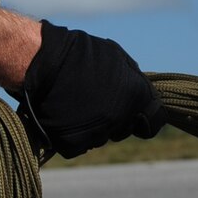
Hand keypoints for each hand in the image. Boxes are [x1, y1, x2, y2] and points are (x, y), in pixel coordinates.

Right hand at [17, 20, 165, 158]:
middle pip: (123, 129)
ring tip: (74, 105)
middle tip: (94, 102)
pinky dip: (71, 135)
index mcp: (137, 97)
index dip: (143, 118)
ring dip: (92, 126)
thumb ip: (133, 79)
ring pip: (100, 137)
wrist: (43, 61)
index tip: (134, 115)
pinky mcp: (73, 144)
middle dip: (114, 119)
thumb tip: (139, 92)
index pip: (154, 122)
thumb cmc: (80, 53)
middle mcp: (120, 119)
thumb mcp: (116, 57)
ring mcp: (96, 134)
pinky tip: (62, 116)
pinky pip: (78, 145)